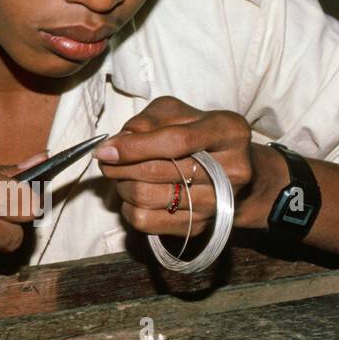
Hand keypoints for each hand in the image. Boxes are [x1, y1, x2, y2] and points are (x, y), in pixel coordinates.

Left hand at [93, 97, 261, 235]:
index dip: (135, 146)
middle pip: (158, 172)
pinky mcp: (199, 226)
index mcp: (228, 132)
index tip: (106, 150)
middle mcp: (230, 170)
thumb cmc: (199, 135)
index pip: (175, 141)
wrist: (233, 173)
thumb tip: (118, 142)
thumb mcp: (179, 114)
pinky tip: (134, 195)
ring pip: (147, 198)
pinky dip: (129, 207)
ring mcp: (216, 202)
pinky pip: (146, 221)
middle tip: (106, 161)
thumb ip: (149, 120)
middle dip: (120, 166)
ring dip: (123, 186)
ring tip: (122, 176)